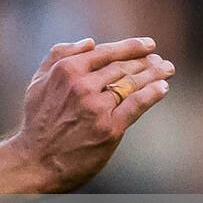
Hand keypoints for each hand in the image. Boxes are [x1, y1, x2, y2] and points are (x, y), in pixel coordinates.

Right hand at [11, 37, 174, 192]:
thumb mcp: (38, 82)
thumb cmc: (38, 121)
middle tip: (160, 62)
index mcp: (66, 70)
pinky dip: (153, 94)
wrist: (35, 161)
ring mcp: (97, 106)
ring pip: (132, 83)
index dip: (131, 46)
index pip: (106, 52)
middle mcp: (82, 85)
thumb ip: (58, 56)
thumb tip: (89, 42)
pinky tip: (162, 87)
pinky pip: (137, 104)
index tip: (148, 44)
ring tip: (167, 70)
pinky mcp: (109, 127)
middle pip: (122, 67)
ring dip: (154, 74)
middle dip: (146, 62)